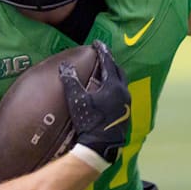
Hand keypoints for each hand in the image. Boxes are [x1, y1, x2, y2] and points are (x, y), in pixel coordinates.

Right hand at [58, 40, 129, 163]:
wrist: (100, 146)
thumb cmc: (89, 122)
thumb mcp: (77, 100)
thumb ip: (70, 82)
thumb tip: (64, 66)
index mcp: (113, 86)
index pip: (108, 62)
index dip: (102, 51)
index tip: (97, 43)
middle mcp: (123, 92)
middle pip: (119, 71)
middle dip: (110, 62)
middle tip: (102, 55)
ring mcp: (127, 104)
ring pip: (122, 83)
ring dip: (114, 75)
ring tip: (106, 72)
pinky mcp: (126, 114)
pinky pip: (122, 94)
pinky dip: (116, 88)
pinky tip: (109, 92)